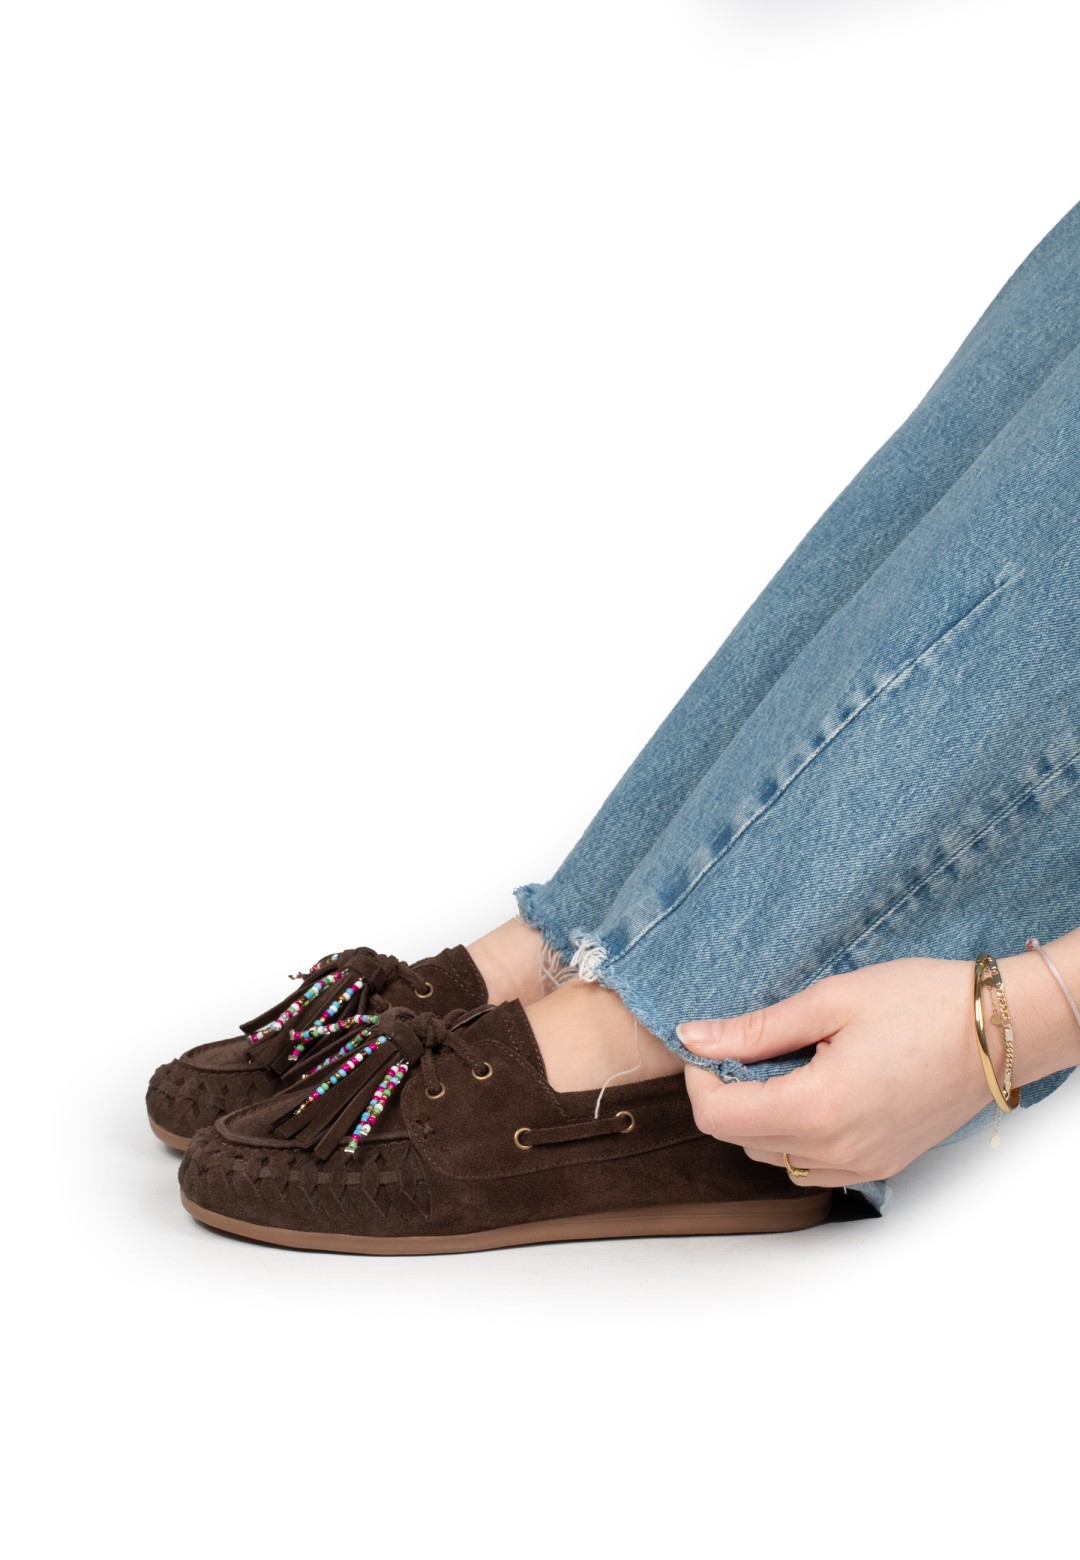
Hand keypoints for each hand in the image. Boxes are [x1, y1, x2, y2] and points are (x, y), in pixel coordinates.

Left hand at [678, 958, 994, 1185]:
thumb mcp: (830, 1001)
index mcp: (818, 1109)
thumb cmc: (924, 1003)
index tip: (710, 1045)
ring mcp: (862, 1165)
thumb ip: (756, 1028)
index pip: (718, 1117)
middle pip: (740, 1141)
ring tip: (786, 1064)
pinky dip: (794, 1135)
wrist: (999, 1028)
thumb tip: (695, 1036)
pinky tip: (813, 1090)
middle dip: (727, 1095)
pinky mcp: (882, 1164)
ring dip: (759, 1117)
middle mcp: (838, 1151)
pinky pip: (812, 1167)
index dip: (700, 1079)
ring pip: (773, 1157)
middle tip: (748, 1047)